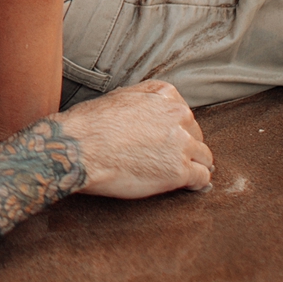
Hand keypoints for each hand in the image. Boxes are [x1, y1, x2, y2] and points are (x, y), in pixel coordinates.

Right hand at [62, 80, 212, 198]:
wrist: (78, 148)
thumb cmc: (89, 124)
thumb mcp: (118, 97)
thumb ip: (143, 103)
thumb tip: (150, 115)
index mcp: (164, 94)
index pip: (184, 114)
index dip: (176, 130)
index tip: (167, 141)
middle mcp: (177, 114)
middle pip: (196, 135)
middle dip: (185, 148)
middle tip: (167, 160)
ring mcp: (181, 143)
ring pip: (204, 157)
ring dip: (193, 166)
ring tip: (179, 175)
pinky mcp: (179, 170)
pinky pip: (202, 178)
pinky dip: (196, 184)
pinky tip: (187, 186)